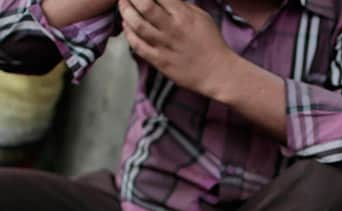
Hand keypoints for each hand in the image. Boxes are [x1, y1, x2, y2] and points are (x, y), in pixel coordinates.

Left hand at [119, 0, 238, 97]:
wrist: (218, 72)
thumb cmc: (212, 43)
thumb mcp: (202, 17)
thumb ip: (182, 6)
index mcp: (184, 15)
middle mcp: (172, 29)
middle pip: (144, 6)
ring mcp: (165, 46)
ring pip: (137, 25)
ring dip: (126, 12)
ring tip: (123, 5)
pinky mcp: (160, 61)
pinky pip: (138, 46)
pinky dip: (129, 34)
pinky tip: (126, 26)